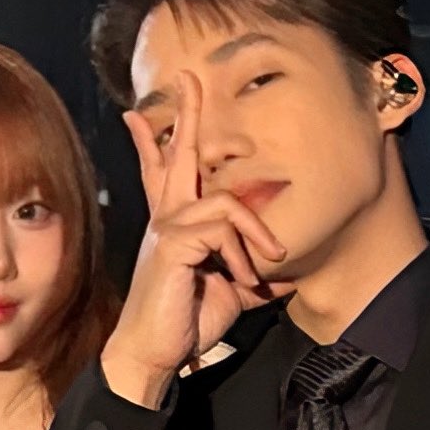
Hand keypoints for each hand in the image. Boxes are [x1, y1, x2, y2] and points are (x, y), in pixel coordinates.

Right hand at [101, 112, 284, 407]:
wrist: (155, 352)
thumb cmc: (187, 321)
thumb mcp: (232, 292)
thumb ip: (254, 275)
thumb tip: (287, 273)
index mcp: (177, 224)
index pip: (168, 172)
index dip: (160, 142)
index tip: (142, 115)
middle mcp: (168, 217)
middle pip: (180, 155)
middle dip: (189, 114)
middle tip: (190, 76)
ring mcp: (168, 228)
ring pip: (226, 201)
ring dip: (256, 233)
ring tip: (264, 267)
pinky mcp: (174, 244)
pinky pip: (222, 228)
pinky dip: (242, 253)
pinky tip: (243, 278)